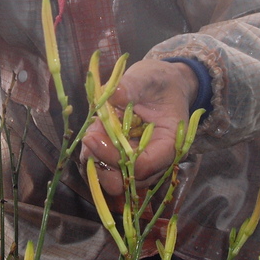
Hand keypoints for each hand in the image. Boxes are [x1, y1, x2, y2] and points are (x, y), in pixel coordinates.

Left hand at [81, 58, 198, 199]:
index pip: (142, 165)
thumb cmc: (161, 82)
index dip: (114, 156)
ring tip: (93, 130)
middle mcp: (158, 161)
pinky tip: (95, 132)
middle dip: (102, 164)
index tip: (92, 136)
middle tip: (89, 138)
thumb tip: (111, 94)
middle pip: (127, 181)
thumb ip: (132, 86)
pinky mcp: (127, 159)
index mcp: (170, 144)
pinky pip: (108, 167)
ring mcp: (142, 163)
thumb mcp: (149, 78)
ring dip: (97, 159)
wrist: (166, 85)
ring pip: (114, 179)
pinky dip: (96, 154)